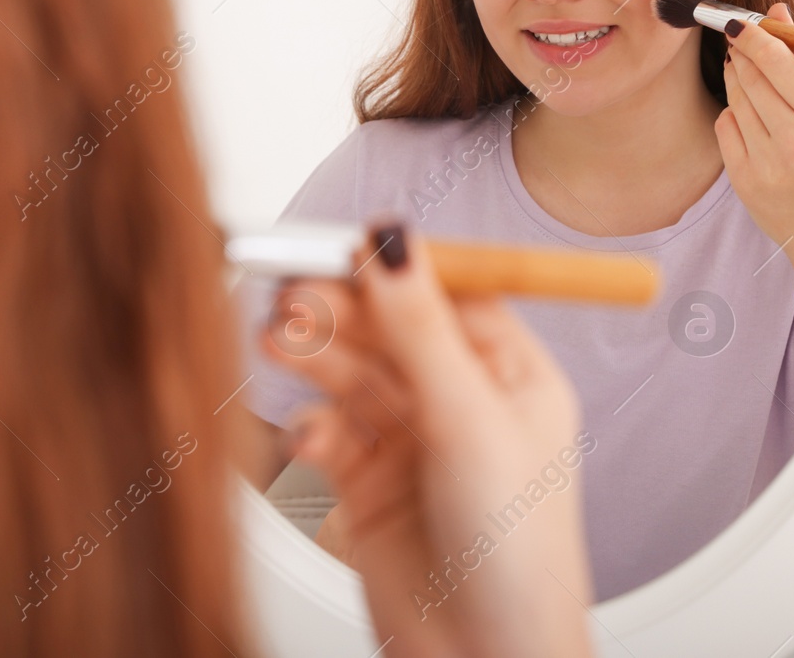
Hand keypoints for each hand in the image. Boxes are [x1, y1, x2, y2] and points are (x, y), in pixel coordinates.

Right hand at [263, 225, 594, 657]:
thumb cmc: (517, 553)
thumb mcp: (471, 419)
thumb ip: (422, 329)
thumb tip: (396, 241)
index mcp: (513, 374)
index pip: (446, 293)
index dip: (392, 268)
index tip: (340, 244)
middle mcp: (463, 401)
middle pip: (389, 328)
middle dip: (340, 309)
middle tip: (291, 294)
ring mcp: (414, 442)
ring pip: (353, 375)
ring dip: (316, 355)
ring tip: (276, 338)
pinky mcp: (370, 485)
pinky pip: (331, 432)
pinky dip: (311, 425)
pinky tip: (305, 434)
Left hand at [715, 4, 793, 387]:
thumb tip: (777, 13)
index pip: (782, 62)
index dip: (756, 35)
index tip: (742, 19)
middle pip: (753, 76)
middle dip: (742, 50)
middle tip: (737, 34)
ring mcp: (766, 164)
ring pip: (736, 99)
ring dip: (737, 77)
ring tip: (745, 70)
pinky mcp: (744, 181)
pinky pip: (726, 128)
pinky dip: (734, 114)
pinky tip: (748, 115)